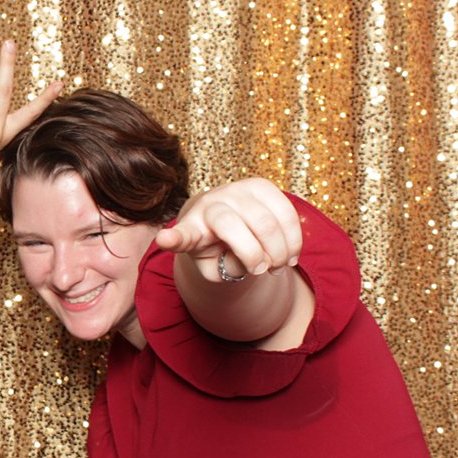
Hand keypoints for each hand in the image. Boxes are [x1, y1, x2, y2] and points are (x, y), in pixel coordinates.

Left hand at [154, 177, 301, 279]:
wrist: (226, 225)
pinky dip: (293, 238)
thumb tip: (250, 259)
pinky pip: (285, 211)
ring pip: (266, 221)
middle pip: (233, 227)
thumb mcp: (216, 271)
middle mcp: (209, 204)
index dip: (173, 238)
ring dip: (279, 250)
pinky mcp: (261, 185)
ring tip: (278, 266)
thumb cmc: (217, 251)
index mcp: (191, 229)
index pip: (180, 235)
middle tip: (264, 271)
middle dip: (254, 256)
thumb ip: (228, 270)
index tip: (164, 240)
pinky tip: (290, 254)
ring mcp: (234, 190)